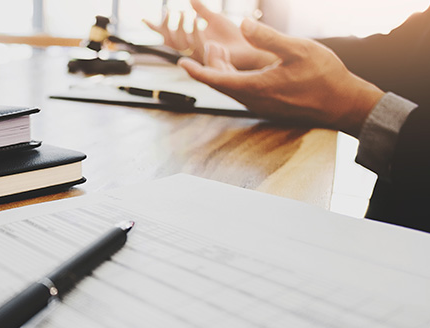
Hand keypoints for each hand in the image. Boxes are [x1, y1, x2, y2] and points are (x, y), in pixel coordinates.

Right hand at [143, 0, 275, 69]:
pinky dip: (195, 29)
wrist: (250, 49)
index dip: (155, 28)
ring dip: (180, 26)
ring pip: (180, 43)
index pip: (167, 35)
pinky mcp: (208, 56)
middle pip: (169, 41)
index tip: (143, 19)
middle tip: (173, 11)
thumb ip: (202, 9)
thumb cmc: (232, 36)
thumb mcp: (215, 18)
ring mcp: (198, 53)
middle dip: (167, 25)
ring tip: (186, 12)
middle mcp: (191, 49)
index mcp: (189, 40)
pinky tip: (198, 18)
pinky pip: (196, 44)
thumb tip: (190, 0)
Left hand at [178, 19, 384, 136]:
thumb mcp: (298, 49)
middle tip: (210, 43)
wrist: (343, 103)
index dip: (196, 70)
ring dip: (223, 70)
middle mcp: (253, 100)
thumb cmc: (324, 76)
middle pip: (220, 82)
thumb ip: (268, 38)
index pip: (215, 79)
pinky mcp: (268, 106)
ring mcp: (260, 105)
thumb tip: (243, 25)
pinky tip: (242, 65)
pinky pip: (242, 92)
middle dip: (210, 62)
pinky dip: (234, 77)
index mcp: (255, 87)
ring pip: (230, 88)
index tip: (181, 62)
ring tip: (221, 49)